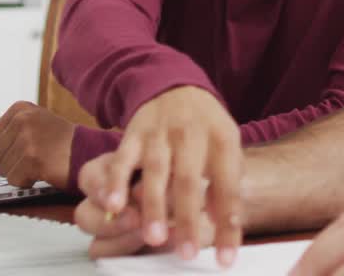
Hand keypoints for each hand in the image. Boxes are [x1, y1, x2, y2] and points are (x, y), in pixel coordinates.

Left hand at [0, 101, 74, 187]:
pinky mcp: (32, 160)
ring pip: (3, 170)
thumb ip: (6, 128)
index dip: (8, 147)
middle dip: (12, 161)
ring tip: (40, 162)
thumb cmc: (62, 140)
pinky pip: (14, 180)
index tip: (29, 144)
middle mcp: (22, 121)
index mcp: (20, 109)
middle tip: (35, 155)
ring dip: (20, 172)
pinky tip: (43, 171)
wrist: (87, 151)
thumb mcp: (35, 124)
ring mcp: (27, 140)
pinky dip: (28, 181)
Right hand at [74, 85, 241, 265]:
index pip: (228, 187)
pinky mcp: (134, 134)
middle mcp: (192, 135)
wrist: (174, 85)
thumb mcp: (227, 147)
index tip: (226, 259)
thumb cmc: (205, 127)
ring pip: (156, 172)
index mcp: (222, 140)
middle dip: (188, 220)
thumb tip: (223, 224)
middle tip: (187, 253)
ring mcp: (160, 134)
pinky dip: (116, 183)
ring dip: (153, 207)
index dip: (229, 224)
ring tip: (154, 238)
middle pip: (190, 181)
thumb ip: (227, 183)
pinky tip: (114, 206)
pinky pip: (123, 160)